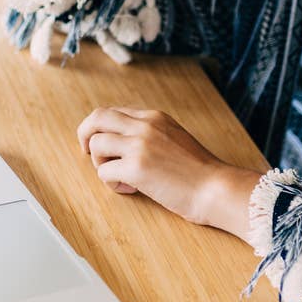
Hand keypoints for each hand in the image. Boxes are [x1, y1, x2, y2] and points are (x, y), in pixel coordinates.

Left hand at [76, 106, 261, 234]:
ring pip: (96, 145)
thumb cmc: (199, 172)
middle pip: (97, 118)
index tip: (100, 143)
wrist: (216, 188)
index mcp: (154, 117)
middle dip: (85, 135)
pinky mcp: (136, 168)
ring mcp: (139, 145)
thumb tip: (122, 142)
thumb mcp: (174, 138)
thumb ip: (151, 134)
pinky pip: (104, 172)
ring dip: (100, 163)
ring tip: (120, 177)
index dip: (100, 128)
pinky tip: (131, 190)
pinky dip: (112, 185)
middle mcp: (144, 126)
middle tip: (86, 153)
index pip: (112, 112)